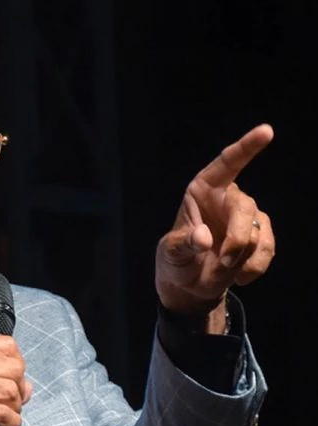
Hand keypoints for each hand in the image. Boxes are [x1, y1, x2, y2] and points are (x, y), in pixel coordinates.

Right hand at [0, 335, 31, 425]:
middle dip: (17, 390)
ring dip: (13, 409)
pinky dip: (9, 423)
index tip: (10, 379)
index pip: (7, 345)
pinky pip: (3, 414)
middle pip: (14, 369)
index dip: (15, 365)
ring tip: (2, 417)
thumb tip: (25, 386)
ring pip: (11, 393)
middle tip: (8, 402)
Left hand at [155, 123, 274, 330]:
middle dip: (237, 238)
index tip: (266, 131)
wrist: (188, 282)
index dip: (246, 147)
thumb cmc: (175, 259)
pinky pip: (267, 248)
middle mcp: (227, 198)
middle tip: (223, 260)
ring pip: (257, 231)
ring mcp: (246, 217)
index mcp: (202, 190)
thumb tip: (203, 238)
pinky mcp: (259, 236)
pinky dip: (254, 266)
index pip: (226, 164)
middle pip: (245, 208)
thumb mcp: (170, 252)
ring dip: (241, 257)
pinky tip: (238, 278)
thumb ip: (183, 244)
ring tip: (221, 269)